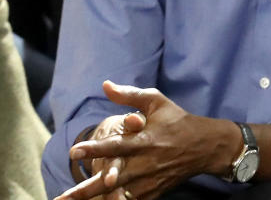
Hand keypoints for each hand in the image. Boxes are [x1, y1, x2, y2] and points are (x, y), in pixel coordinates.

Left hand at [56, 81, 237, 199]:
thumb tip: (105, 85)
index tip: (74, 151)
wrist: (205, 146)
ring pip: (117, 195)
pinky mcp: (153, 192)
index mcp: (144, 140)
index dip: (95, 149)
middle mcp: (144, 163)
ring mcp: (148, 181)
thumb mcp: (157, 102)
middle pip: (111, 178)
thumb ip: (130, 95)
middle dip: (86, 189)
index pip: (116, 145)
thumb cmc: (178, 120)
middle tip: (62, 197)